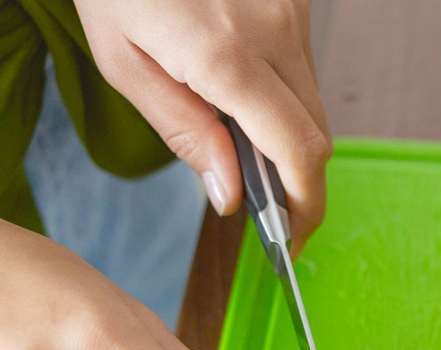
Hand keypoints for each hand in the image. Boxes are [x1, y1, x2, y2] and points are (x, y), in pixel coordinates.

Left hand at [76, 0, 331, 251]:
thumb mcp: (123, 61)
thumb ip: (182, 131)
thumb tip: (230, 194)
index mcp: (225, 56)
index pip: (297, 152)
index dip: (305, 206)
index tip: (291, 237)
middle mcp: (273, 31)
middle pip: (317, 134)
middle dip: (299, 181)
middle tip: (267, 208)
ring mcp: (292, 10)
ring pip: (314, 101)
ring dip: (288, 133)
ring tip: (238, 136)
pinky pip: (304, 64)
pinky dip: (283, 92)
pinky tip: (240, 84)